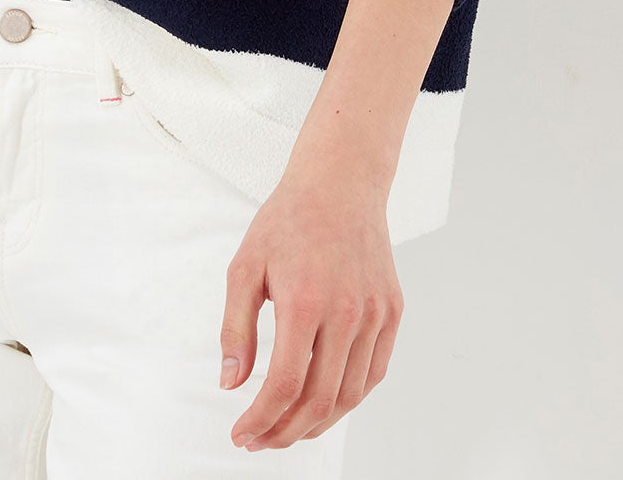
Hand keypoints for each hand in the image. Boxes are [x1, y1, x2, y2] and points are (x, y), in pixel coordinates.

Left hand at [218, 166, 402, 451]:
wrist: (340, 183)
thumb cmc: (288, 221)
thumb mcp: (245, 267)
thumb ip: (235, 328)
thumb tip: (231, 385)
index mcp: (305, 302)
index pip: (284, 386)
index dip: (261, 420)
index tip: (241, 433)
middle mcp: (346, 313)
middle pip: (319, 401)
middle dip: (285, 432)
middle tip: (260, 439)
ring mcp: (374, 313)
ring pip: (350, 395)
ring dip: (317, 424)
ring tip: (288, 428)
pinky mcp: (391, 311)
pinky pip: (373, 373)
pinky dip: (348, 399)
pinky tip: (323, 403)